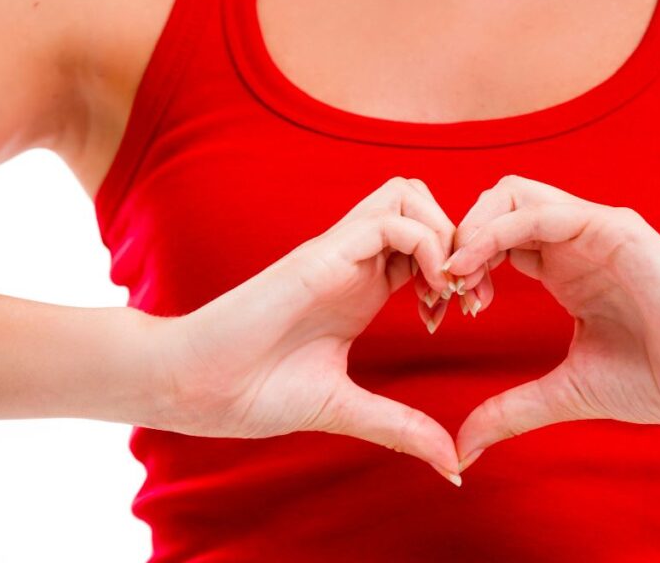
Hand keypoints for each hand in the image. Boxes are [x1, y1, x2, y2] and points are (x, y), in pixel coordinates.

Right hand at [153, 177, 462, 484]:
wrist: (193, 388)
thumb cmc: (253, 392)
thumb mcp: (347, 409)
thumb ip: (401, 427)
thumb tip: (453, 464)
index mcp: (362, 287)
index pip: (425, 242)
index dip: (458, 267)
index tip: (466, 313)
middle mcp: (354, 262)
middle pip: (422, 202)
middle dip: (460, 239)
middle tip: (467, 295)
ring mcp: (337, 253)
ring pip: (409, 196)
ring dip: (444, 234)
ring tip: (447, 292)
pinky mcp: (321, 256)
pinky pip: (389, 221)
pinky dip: (425, 245)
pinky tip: (428, 294)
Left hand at [445, 175, 659, 471]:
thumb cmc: (657, 381)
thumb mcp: (564, 393)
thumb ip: (511, 411)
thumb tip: (462, 449)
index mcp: (565, 268)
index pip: (496, 239)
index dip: (462, 264)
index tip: (444, 308)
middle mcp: (576, 240)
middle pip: (495, 204)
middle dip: (458, 237)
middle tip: (442, 288)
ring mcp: (594, 229)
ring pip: (511, 194)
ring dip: (471, 228)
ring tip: (453, 276)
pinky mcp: (613, 228)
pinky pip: (539, 212)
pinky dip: (496, 232)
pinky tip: (473, 268)